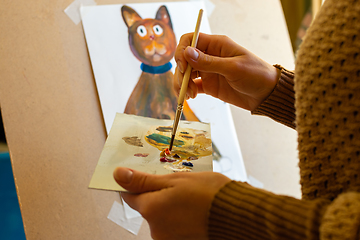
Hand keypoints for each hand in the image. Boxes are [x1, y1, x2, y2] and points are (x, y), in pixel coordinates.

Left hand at [113, 167, 230, 239]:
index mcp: (151, 209)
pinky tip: (194, 210)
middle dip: (158, 195)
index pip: (129, 195)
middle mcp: (155, 229)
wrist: (237, 215)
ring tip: (190, 197)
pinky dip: (180, 218)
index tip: (144, 176)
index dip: (135, 184)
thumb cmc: (208, 192)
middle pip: (147, 207)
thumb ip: (144, 181)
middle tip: (177, 184)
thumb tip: (118, 174)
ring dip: (170, 207)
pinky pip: (173, 227)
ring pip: (162, 217)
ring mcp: (168, 239)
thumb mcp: (175, 179)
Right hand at [174, 33, 279, 110]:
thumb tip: (187, 52)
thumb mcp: (233, 68)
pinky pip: (192, 86)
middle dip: (180, 72)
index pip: (190, 40)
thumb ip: (209, 62)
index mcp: (216, 45)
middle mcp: (210, 56)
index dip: (182, 51)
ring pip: (186, 74)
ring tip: (188, 95)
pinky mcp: (209, 85)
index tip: (182, 66)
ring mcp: (208, 71)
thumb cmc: (256, 75)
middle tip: (184, 86)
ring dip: (182, 84)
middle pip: (185, 59)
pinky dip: (187, 91)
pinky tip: (190, 97)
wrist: (267, 95)